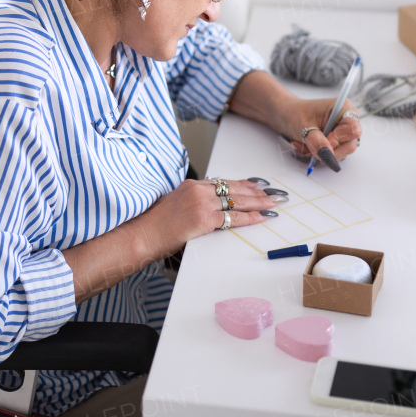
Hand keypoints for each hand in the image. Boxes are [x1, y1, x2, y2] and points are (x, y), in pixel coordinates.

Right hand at [133, 178, 279, 258]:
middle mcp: (197, 191)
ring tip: (272, 203)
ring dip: (258, 203)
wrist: (143, 234)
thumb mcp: (173, 204)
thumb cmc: (155, 224)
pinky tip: (261, 217)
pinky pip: (232, 218)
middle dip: (255, 192)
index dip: (241, 184)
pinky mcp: (203, 219)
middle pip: (233, 189)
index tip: (255, 185)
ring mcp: (200, 204)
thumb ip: (192, 201)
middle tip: (271, 193)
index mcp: (190, 185)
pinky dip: (249, 217)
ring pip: (236, 201)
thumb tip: (209, 207)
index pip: (222, 182)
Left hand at [278, 97, 362, 170]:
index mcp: (343, 108)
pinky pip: (333, 155)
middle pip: (350, 144)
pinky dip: (318, 155)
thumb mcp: (303, 126)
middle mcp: (347, 120)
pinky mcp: (337, 141)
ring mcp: (343, 132)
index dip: (339, 138)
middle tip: (310, 146)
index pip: (353, 129)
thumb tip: (328, 155)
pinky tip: (306, 147)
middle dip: (328, 150)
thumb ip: (317, 141)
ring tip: (304, 145)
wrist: (286, 115)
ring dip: (320, 154)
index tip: (324, 139)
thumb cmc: (295, 114)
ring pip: (341, 152)